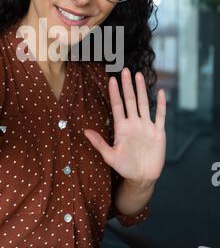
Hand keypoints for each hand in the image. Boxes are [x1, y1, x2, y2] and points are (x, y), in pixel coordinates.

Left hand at [84, 68, 165, 185]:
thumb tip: (84, 131)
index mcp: (122, 127)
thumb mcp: (110, 156)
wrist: (142, 177)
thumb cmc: (125, 167)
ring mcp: (146, 126)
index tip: (111, 80)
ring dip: (142, 90)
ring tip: (140, 76)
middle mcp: (134, 123)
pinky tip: (162, 92)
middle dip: (127, 86)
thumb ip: (99, 143)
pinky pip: (160, 116)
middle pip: (130, 100)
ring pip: (144, 103)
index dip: (115, 93)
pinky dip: (162, 104)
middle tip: (125, 70)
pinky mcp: (158, 132)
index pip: (117, 106)